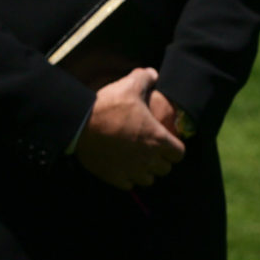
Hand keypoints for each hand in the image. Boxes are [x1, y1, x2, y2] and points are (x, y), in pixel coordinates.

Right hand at [76, 68, 185, 189]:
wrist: (80, 124)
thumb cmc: (109, 106)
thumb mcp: (130, 86)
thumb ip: (145, 78)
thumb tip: (153, 74)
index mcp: (157, 139)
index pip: (179, 154)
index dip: (174, 147)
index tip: (166, 141)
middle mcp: (148, 159)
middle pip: (165, 169)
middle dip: (160, 160)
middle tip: (150, 149)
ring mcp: (131, 170)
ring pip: (148, 180)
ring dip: (145, 171)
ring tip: (137, 160)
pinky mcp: (114, 177)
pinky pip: (129, 185)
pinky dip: (128, 178)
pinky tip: (121, 167)